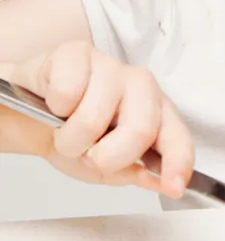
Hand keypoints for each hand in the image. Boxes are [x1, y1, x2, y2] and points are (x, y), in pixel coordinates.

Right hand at [2, 41, 193, 198]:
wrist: (30, 113)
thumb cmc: (74, 136)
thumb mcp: (104, 167)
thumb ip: (132, 173)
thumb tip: (154, 180)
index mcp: (156, 113)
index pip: (177, 138)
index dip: (178, 163)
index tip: (173, 187)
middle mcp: (142, 85)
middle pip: (141, 128)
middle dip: (108, 157)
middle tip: (89, 155)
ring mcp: (112, 66)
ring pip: (94, 118)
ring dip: (70, 140)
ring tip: (66, 132)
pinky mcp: (77, 52)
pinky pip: (66, 92)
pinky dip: (54, 108)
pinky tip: (55, 104)